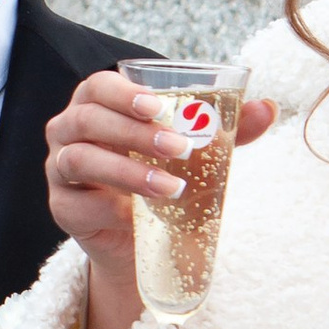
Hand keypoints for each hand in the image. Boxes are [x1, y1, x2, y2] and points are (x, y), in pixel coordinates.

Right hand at [42, 73, 276, 328]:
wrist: (143, 241)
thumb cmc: (163, 179)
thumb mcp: (197, 154)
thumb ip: (228, 130)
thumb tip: (268, 107)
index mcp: (99, 106)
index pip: (99, 87)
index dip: (123, 93)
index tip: (158, 107)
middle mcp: (70, 131)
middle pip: (87, 119)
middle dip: (134, 132)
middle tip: (180, 149)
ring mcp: (60, 170)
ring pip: (80, 159)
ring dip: (126, 171)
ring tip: (171, 187)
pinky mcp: (62, 207)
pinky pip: (75, 202)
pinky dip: (108, 206)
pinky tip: (136, 215)